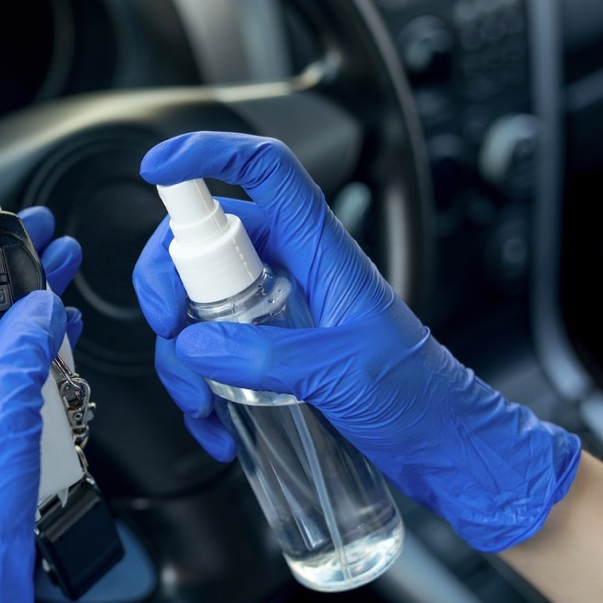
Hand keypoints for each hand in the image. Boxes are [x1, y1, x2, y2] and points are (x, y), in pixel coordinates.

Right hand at [132, 132, 580, 552]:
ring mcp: (274, 313)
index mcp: (320, 249)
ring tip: (201, 403)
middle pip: (203, 241)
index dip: (209, 154)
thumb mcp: (343, 371)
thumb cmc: (420, 397)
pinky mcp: (266, 354)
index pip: (264, 170)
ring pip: (194, 306)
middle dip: (166, 283)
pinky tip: (214, 423)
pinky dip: (197, 389)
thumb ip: (266, 355)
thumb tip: (195, 344)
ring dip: (179, 355)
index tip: (158, 169)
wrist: (445, 448)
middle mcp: (291, 270)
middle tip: (166, 325)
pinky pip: (207, 355)